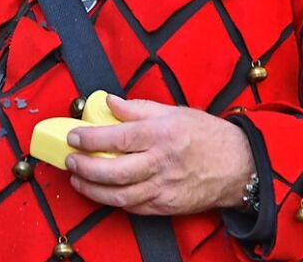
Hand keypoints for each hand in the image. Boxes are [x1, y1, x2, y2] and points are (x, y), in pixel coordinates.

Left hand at [65, 95, 254, 214]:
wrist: (240, 166)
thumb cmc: (207, 136)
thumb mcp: (173, 112)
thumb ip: (137, 108)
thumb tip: (109, 102)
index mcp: (162, 135)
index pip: (119, 138)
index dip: (91, 138)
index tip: (73, 136)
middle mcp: (162, 163)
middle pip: (116, 171)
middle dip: (85, 168)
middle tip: (70, 160)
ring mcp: (165, 188)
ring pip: (122, 195)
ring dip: (93, 190)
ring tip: (77, 179)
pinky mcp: (168, 206)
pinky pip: (135, 207)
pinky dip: (115, 201)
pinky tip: (102, 192)